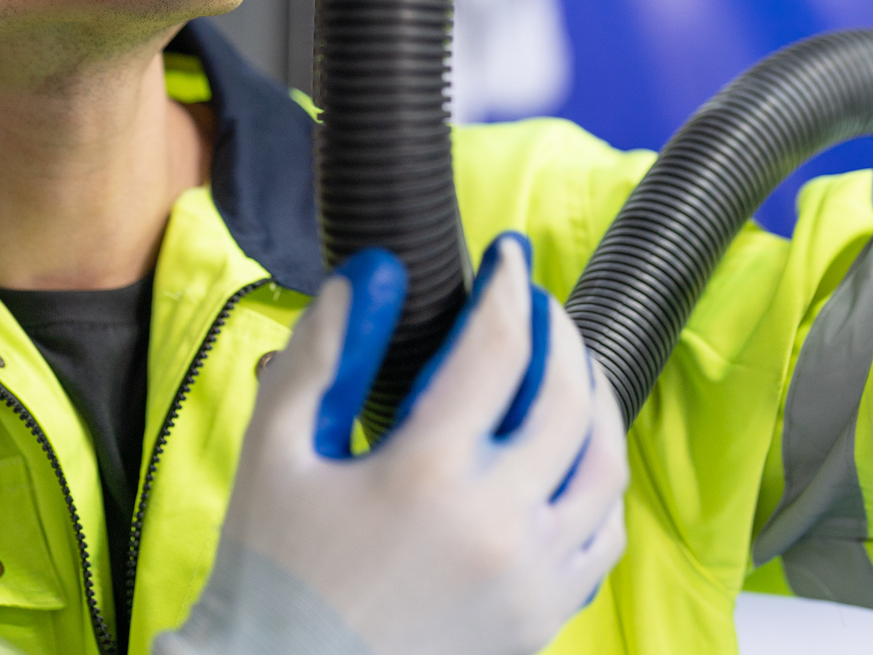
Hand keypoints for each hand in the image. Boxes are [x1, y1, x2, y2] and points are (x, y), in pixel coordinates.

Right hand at [156, 236, 628, 654]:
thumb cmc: (270, 571)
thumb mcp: (275, 451)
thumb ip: (323, 355)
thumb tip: (369, 275)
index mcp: (428, 473)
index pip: (498, 348)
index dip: (508, 287)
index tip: (507, 254)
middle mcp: (498, 523)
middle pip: (568, 398)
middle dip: (559, 333)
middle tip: (535, 302)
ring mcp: (531, 576)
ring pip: (603, 465)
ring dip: (594, 400)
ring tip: (567, 365)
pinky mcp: (542, 618)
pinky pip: (603, 534)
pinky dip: (598, 481)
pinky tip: (570, 453)